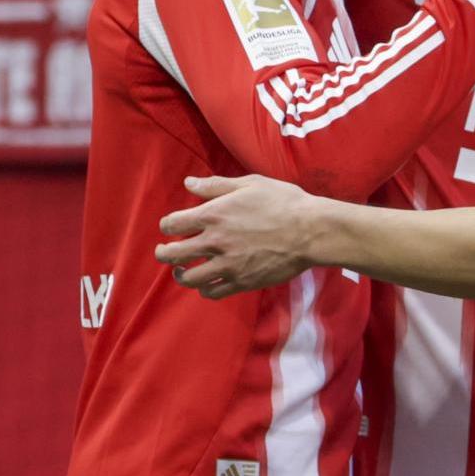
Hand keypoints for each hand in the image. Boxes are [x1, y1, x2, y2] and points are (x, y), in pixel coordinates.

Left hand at [156, 176, 317, 298]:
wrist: (311, 231)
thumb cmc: (283, 202)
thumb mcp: (251, 184)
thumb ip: (216, 185)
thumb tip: (189, 183)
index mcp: (213, 214)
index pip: (172, 224)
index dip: (168, 225)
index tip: (172, 227)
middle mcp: (214, 242)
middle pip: (172, 254)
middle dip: (164, 253)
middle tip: (165, 252)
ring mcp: (227, 265)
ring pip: (189, 278)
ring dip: (181, 274)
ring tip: (183, 271)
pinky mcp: (241, 281)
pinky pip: (212, 292)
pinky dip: (204, 289)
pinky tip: (207, 283)